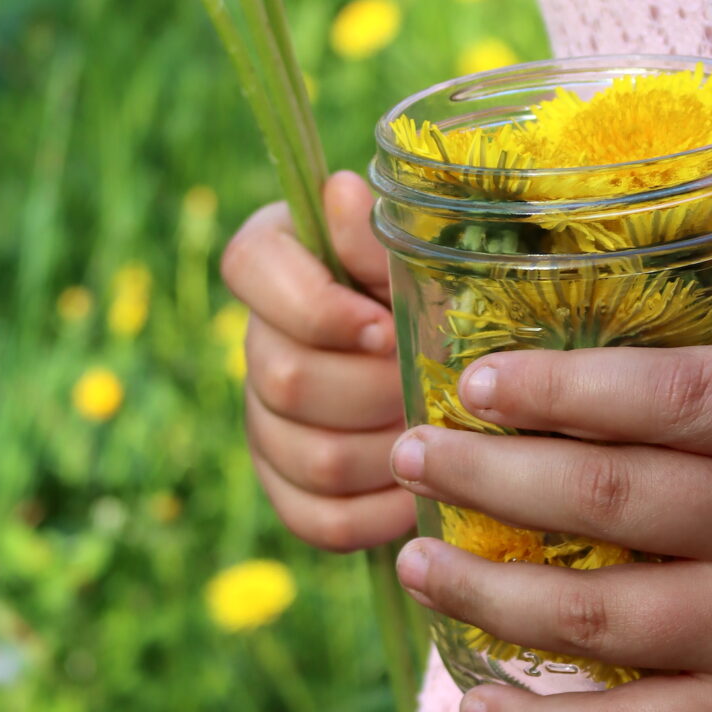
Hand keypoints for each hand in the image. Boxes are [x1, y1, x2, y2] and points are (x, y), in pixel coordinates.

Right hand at [221, 170, 415, 551]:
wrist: (463, 355)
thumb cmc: (441, 283)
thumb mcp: (420, 250)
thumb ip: (379, 236)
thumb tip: (342, 192)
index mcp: (276, 259)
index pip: (248, 268)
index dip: (313, 307)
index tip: (381, 325)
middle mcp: (258, 340)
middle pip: (285, 378)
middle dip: (375, 390)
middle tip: (433, 387)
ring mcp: (265, 419)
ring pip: (310, 455)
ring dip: (389, 452)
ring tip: (440, 438)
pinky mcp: (289, 486)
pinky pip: (318, 519)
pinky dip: (379, 513)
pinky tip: (423, 493)